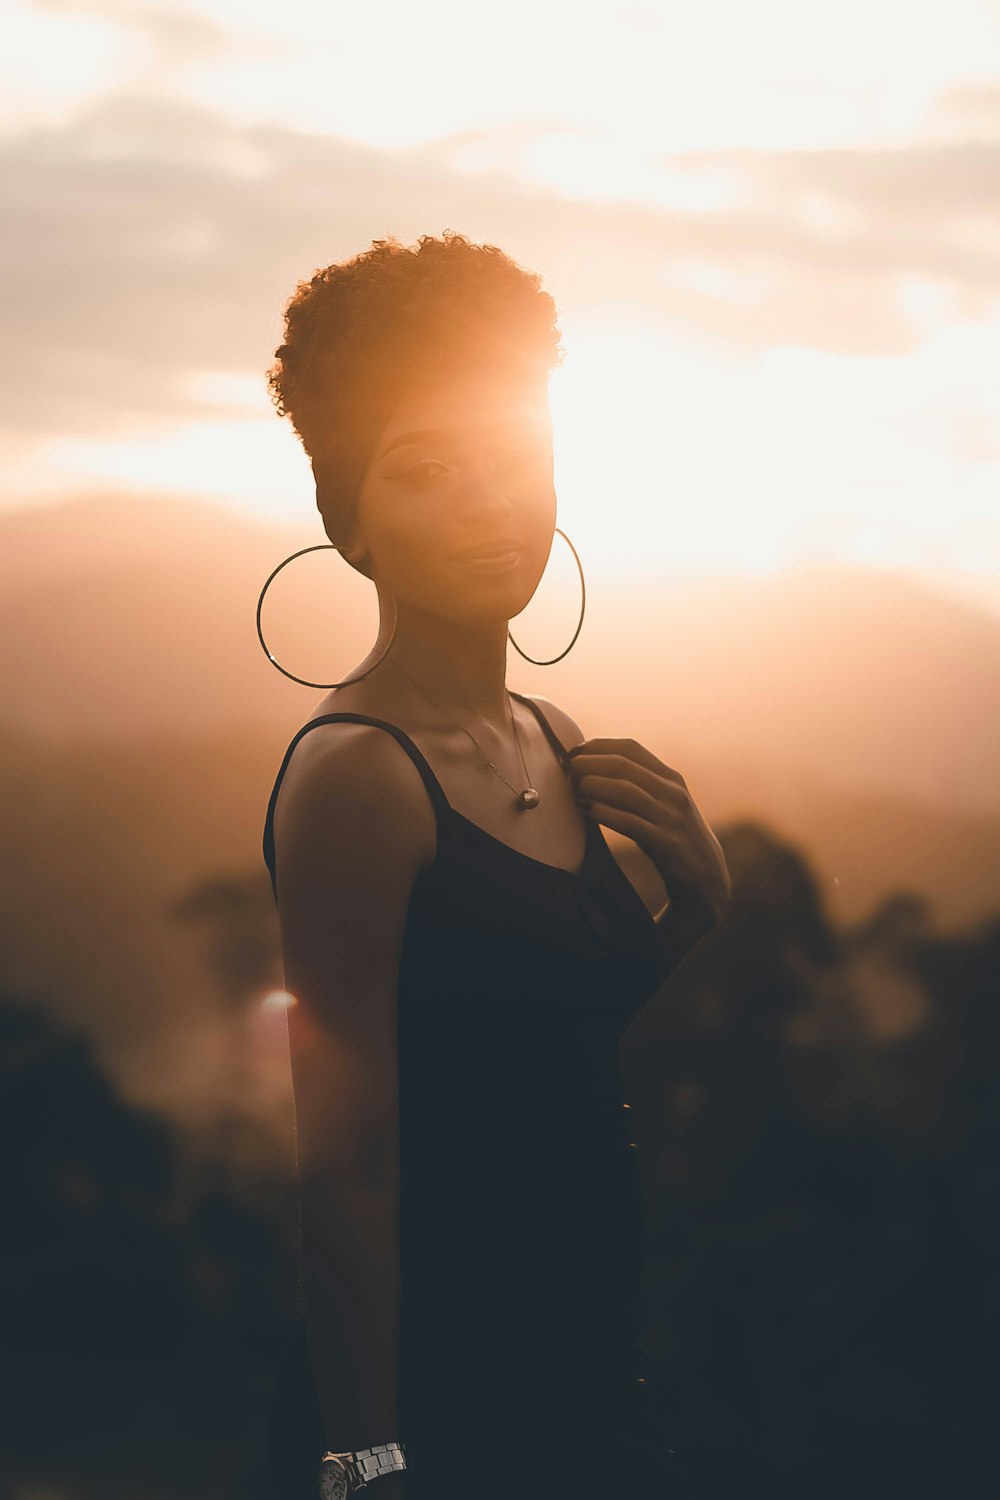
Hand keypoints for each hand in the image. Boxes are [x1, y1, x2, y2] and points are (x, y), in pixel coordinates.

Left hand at [567, 737, 730, 932]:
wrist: (706, 876)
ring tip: (574, 790)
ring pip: (624, 789)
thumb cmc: (673, 836)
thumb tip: (592, 768)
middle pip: (623, 765)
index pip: (630, 748)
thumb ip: (638, 785)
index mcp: (671, 778)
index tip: (574, 753)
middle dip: (589, 764)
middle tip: (568, 772)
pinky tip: (585, 810)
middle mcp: (673, 792)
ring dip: (592, 785)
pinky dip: (604, 812)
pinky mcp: (666, 843)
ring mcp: (671, 817)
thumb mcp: (663, 804)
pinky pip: (629, 822)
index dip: (598, 746)